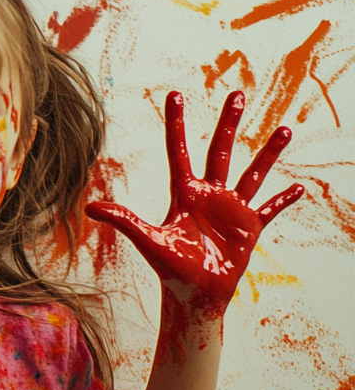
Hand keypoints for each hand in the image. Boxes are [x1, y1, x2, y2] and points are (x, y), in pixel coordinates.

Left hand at [86, 91, 303, 331]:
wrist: (194, 296)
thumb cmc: (169, 269)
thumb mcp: (148, 240)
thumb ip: (124, 220)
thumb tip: (90, 208)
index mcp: (184, 193)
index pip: (179, 150)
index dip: (177, 124)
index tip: (175, 95)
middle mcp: (209, 195)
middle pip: (220, 150)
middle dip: (229, 123)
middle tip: (238, 94)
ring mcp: (231, 210)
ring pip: (253, 173)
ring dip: (269, 153)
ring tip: (285, 128)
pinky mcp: (249, 228)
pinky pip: (270, 208)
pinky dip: (284, 199)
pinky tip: (300, 188)